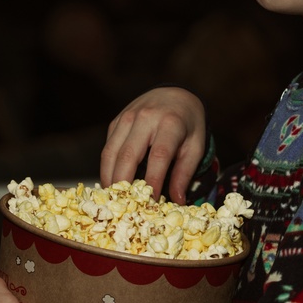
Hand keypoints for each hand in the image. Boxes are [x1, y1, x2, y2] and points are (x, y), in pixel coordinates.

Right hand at [100, 86, 205, 203]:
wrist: (175, 95)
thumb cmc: (188, 126)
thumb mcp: (195, 147)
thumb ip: (185, 173)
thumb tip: (177, 202)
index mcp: (170, 123)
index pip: (158, 156)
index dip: (153, 182)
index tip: (151, 204)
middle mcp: (145, 117)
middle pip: (127, 155)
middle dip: (124, 184)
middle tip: (125, 207)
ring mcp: (126, 117)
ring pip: (110, 153)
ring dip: (109, 178)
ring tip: (115, 200)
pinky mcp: (115, 122)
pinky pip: (107, 148)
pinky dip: (108, 168)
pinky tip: (113, 183)